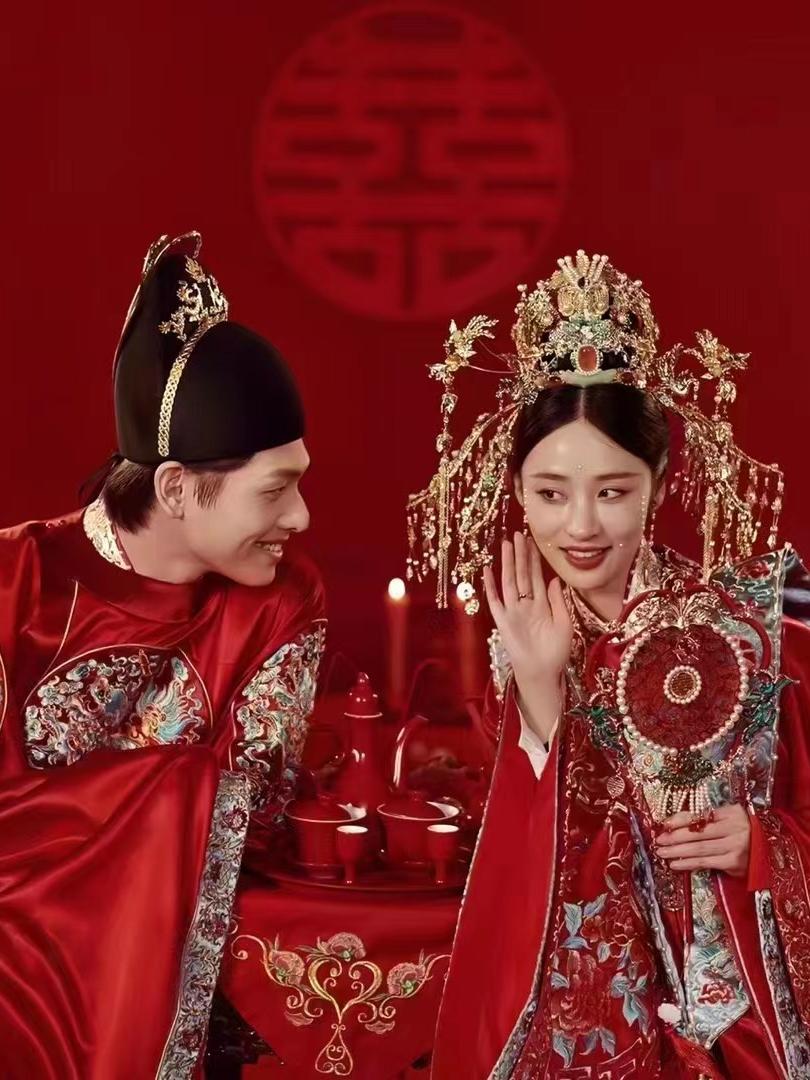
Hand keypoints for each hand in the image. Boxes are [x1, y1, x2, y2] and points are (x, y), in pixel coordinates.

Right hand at [483, 532, 572, 682]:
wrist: (542, 673)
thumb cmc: (555, 652)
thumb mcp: (564, 624)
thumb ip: (559, 602)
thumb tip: (554, 579)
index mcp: (541, 604)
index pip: (536, 576)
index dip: (534, 559)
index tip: (532, 541)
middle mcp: (526, 604)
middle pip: (521, 574)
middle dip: (520, 555)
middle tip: (518, 534)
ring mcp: (513, 611)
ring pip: (509, 582)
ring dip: (507, 564)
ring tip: (506, 545)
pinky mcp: (502, 621)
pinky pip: (495, 601)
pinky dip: (490, 586)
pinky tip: (488, 571)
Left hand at [655, 804, 750, 878]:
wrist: (772, 850)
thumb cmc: (745, 831)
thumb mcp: (731, 818)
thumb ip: (708, 819)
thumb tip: (676, 822)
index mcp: (731, 813)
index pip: (701, 816)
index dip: (681, 820)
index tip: (664, 823)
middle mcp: (734, 829)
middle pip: (698, 833)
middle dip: (675, 837)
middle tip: (658, 840)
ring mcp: (735, 847)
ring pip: (700, 849)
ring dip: (678, 851)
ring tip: (662, 852)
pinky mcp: (734, 863)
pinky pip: (706, 863)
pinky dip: (689, 863)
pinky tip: (676, 864)